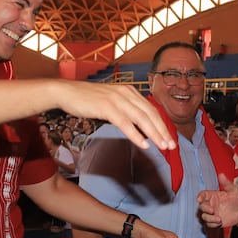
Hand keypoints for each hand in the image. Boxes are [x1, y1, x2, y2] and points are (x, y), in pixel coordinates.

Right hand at [58, 82, 176, 150]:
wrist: (66, 92)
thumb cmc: (87, 99)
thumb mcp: (111, 102)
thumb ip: (125, 110)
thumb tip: (137, 125)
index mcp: (129, 91)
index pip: (151, 109)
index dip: (162, 124)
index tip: (169, 138)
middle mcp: (126, 93)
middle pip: (150, 114)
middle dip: (163, 131)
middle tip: (171, 145)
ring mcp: (117, 99)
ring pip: (141, 119)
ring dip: (154, 134)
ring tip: (162, 146)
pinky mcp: (106, 106)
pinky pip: (125, 123)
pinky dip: (135, 135)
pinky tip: (143, 144)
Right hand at [197, 174, 237, 227]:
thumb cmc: (237, 199)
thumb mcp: (233, 190)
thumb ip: (226, 183)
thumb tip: (221, 174)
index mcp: (212, 196)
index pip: (202, 195)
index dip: (200, 197)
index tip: (199, 199)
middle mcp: (210, 204)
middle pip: (201, 207)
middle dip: (205, 209)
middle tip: (212, 210)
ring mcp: (212, 214)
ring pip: (204, 216)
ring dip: (209, 218)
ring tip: (218, 219)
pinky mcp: (214, 221)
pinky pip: (209, 224)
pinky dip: (212, 224)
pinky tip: (219, 222)